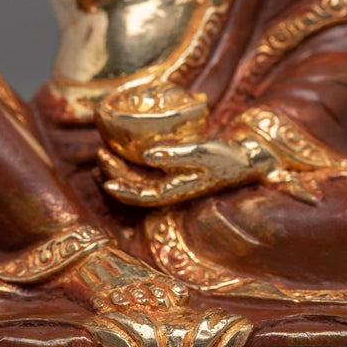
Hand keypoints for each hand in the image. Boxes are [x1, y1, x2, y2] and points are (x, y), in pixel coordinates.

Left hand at [99, 138, 263, 206]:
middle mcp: (171, 188)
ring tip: (104, 152)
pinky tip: (123, 150)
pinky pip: (146, 170)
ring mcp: (172, 180)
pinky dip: (132, 163)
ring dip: (121, 169)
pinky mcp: (174, 169)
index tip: (106, 182)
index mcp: (177, 191)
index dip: (123, 192)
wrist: (246, 157)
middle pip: (136, 187)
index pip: (144, 196)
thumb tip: (147, 154)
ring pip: (139, 179)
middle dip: (115, 174)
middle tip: (100, 154)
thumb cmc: (227, 156)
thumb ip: (176, 154)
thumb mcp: (203, 152)